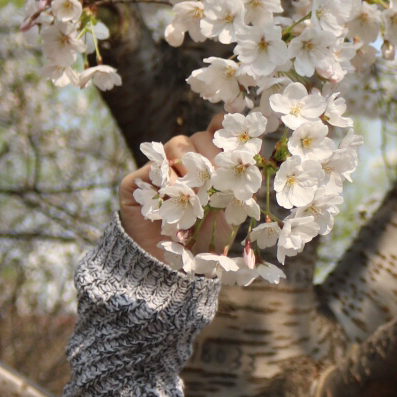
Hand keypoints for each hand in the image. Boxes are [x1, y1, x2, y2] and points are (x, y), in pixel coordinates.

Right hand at [118, 125, 235, 257]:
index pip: (216, 132)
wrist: (170, 263)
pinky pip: (154, 167)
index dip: (225, 133)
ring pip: (177, 145)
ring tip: (200, 189)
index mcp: (207, 160)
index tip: (235, 146)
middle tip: (218, 177)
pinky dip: (170, 178)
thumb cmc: (205, 236)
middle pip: (199, 138)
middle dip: (212, 155)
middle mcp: (184, 159)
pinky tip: (179, 193)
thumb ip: (240, 185)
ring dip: (192, 165)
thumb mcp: (230, 210)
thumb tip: (258, 160)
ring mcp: (159, 167)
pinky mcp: (137, 181)